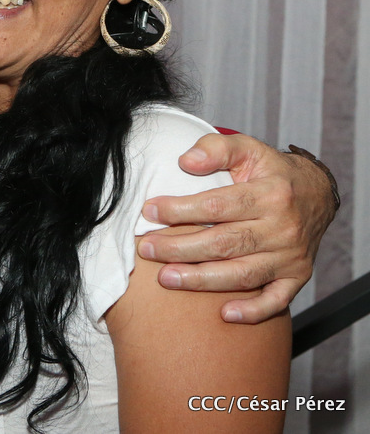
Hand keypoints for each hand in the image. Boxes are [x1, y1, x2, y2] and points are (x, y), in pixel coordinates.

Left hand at [137, 132, 336, 323]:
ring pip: (243, 274)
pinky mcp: (297, 276)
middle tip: (146, 248)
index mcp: (270, 194)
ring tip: (166, 278)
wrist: (316, 193)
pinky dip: (252, 311)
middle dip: (181, 249)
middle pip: (225, 243)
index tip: (149, 211)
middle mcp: (283, 228)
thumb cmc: (269, 171)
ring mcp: (291, 256)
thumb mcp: (247, 148)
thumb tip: (185, 162)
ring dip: (202, 280)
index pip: (218, 206)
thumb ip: (216, 148)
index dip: (181, 210)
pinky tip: (224, 314)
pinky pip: (277, 300)